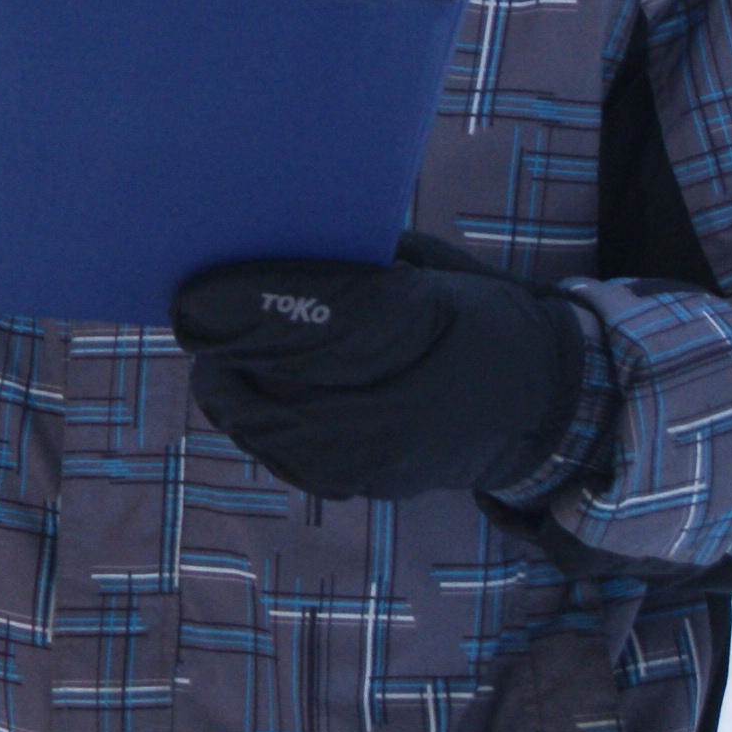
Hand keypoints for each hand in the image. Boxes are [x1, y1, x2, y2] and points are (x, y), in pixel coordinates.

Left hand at [170, 234, 587, 499]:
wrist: (543, 405)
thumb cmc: (478, 313)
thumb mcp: (431, 268)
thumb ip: (353, 264)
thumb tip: (260, 245)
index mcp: (422, 332)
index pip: (308, 326)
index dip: (238, 311)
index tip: (188, 294)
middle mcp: (399, 407)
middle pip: (272, 386)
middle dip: (222, 350)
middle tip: (193, 315)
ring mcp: (380, 459)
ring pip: (265, 428)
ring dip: (232, 386)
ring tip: (219, 349)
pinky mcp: (364, 486)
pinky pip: (283, 455)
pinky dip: (256, 419)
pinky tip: (251, 387)